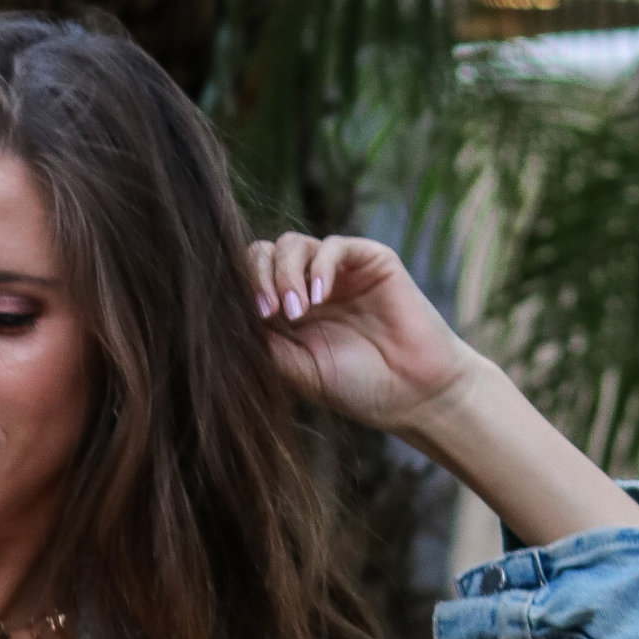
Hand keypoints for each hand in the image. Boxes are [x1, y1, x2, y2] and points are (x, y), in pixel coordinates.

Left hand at [248, 230, 471, 437]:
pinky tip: (320, 298)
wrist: (413, 394)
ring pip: (292, 244)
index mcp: (285, 312)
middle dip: (259, 277)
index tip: (251, 320)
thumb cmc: (357, 388)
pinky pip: (334, 245)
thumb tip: (225, 319)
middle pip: (264, 253)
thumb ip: (264, 344)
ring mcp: (337, 271)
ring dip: (286, 274)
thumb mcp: (298, 371)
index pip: (248, 280)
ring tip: (298, 312)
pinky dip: (319, 266)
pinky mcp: (370, 260)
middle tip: (271, 313)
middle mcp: (307, 286)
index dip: (240, 290)